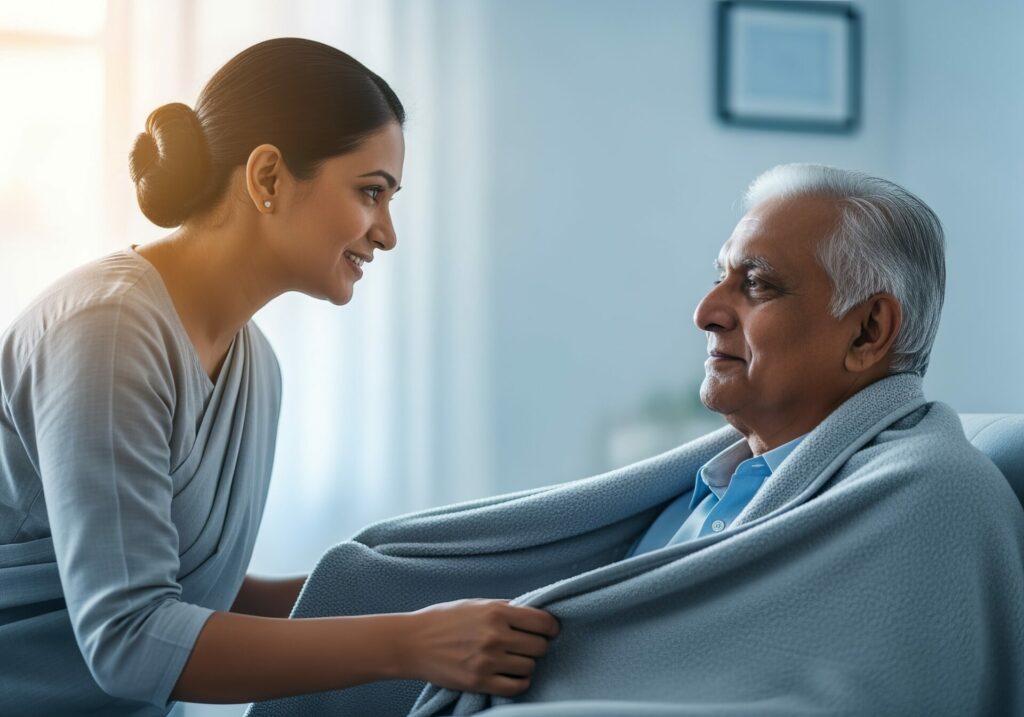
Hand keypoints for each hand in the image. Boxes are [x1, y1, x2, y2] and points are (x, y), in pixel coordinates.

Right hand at [401, 598, 559, 696]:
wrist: (412, 642)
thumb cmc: (443, 620)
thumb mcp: (476, 604)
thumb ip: (505, 608)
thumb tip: (533, 612)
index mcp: (497, 612)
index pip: (543, 622)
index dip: (551, 627)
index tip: (549, 631)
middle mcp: (495, 636)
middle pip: (540, 647)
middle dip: (537, 645)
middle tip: (527, 645)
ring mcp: (488, 661)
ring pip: (530, 667)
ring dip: (526, 664)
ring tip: (514, 659)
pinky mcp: (480, 682)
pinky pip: (517, 687)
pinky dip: (519, 682)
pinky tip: (511, 675)